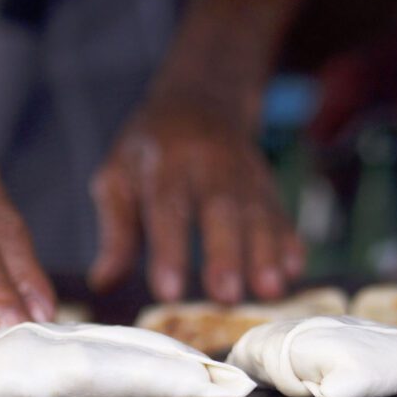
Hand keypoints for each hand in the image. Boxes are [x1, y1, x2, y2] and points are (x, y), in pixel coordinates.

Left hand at [89, 93, 304, 303]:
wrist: (202, 100)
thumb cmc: (151, 152)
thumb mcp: (120, 178)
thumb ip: (115, 233)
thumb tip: (102, 283)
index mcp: (164, 163)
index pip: (166, 207)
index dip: (168, 250)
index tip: (169, 292)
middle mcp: (208, 165)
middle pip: (220, 210)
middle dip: (225, 254)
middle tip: (226, 296)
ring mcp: (243, 173)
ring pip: (257, 213)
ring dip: (265, 254)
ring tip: (269, 292)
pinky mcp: (267, 184)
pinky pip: (281, 212)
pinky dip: (289, 241)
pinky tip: (294, 271)